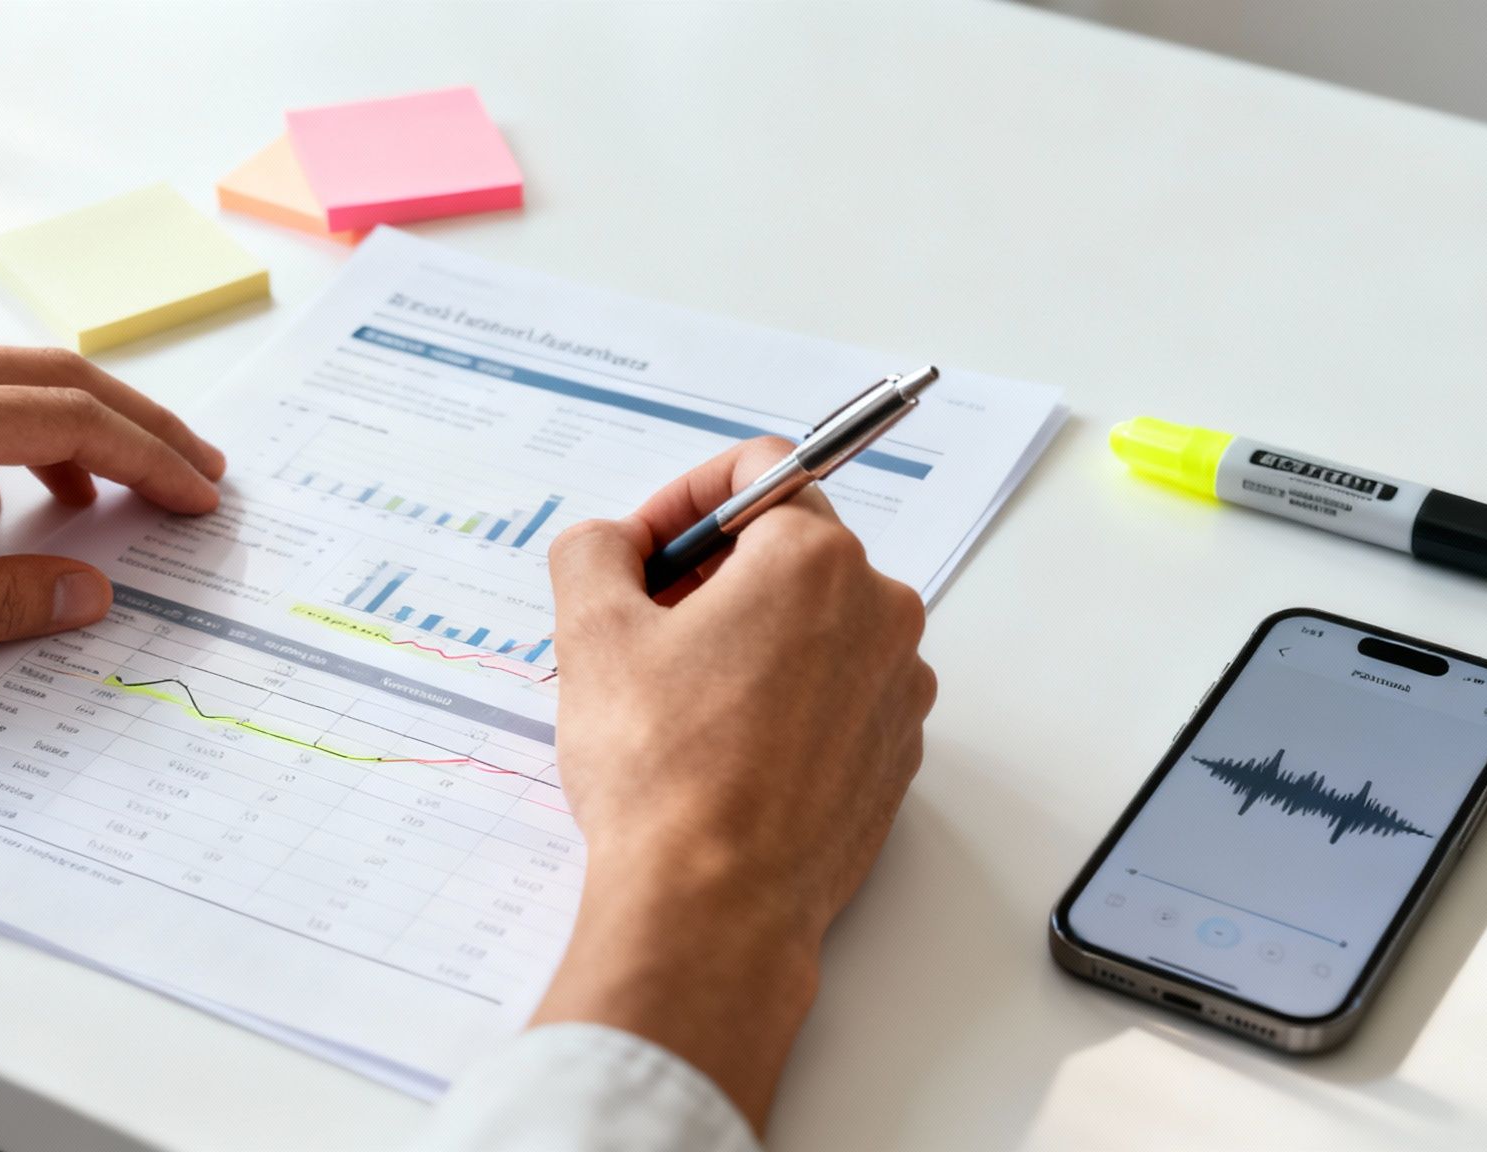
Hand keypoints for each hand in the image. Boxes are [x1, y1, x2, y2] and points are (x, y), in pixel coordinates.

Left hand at [0, 340, 221, 671]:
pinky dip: (5, 434)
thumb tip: (90, 593)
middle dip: (139, 424)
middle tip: (197, 471)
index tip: (200, 495)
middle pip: (56, 376)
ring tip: (116, 488)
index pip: (72, 419)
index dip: (150, 458)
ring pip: (6, 377)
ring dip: (75, 426)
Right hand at [533, 437, 935, 1129]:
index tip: (643, 547)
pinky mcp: (892, 756)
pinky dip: (778, 696)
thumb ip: (593, 551)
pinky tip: (717, 746)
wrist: (712, 908)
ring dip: (742, 636)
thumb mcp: (591, 633)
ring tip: (673, 696)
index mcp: (816, 562)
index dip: (683, 497)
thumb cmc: (662, 773)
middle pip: (787, 549)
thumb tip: (610, 544)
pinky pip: (833, 692)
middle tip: (641, 623)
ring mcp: (895, 690)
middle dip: (708, 571)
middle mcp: (879, 614)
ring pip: (811, 624)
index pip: (760, 471)